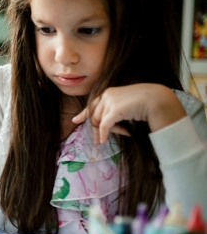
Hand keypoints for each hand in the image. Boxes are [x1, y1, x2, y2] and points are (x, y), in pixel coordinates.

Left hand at [72, 84, 186, 143]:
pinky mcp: (114, 110)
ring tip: (124, 133)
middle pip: (95, 116)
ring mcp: (110, 101)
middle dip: (98, 129)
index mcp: (109, 92)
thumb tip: (105, 127)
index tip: (76, 120)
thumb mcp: (127, 105)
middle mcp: (107, 95)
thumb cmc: (147, 103)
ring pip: (100, 122)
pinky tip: (104, 140)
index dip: (84, 113)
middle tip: (100, 141)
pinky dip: (103, 134)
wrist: (158, 99)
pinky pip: (104, 126)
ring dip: (108, 131)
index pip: (93, 104)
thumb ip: (115, 111)